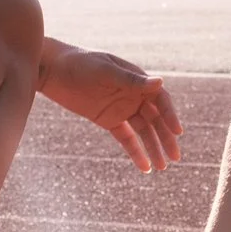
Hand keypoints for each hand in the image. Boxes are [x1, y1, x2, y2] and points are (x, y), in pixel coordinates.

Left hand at [38, 41, 182, 171]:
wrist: (53, 70)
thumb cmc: (80, 63)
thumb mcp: (105, 71)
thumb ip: (131, 80)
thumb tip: (160, 82)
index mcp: (137, 80)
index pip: (160, 100)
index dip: (170, 115)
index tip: (177, 132)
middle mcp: (134, 95)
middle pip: (156, 120)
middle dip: (166, 138)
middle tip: (176, 158)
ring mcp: (122, 109)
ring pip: (143, 132)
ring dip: (153, 149)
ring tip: (161, 168)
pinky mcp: (109, 121)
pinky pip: (126, 139)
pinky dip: (136, 152)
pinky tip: (145, 167)